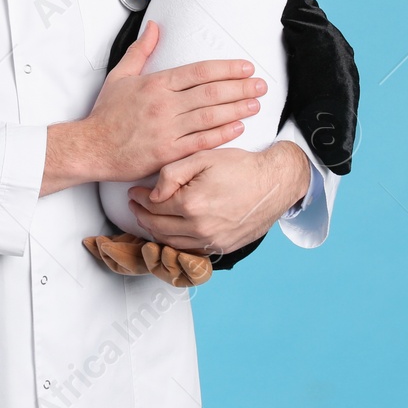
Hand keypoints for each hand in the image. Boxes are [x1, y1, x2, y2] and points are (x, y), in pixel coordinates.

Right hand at [41, 21, 265, 193]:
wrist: (91, 147)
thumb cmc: (106, 114)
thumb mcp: (120, 75)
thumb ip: (141, 50)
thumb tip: (153, 27)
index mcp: (155, 84)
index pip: (199, 72)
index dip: (226, 69)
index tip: (245, 67)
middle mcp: (164, 105)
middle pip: (210, 93)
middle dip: (240, 87)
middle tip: (261, 85)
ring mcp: (167, 130)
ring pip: (209, 117)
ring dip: (237, 109)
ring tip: (256, 103)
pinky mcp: (167, 153)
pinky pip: (200, 142)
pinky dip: (221, 134)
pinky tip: (238, 127)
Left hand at [125, 140, 309, 255]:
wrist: (274, 183)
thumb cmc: (241, 167)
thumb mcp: (203, 158)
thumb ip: (172, 174)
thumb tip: (152, 194)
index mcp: (192, 204)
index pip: (153, 206)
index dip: (139, 199)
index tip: (134, 193)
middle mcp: (200, 227)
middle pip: (157, 228)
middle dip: (141, 216)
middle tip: (136, 206)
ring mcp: (212, 241)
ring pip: (171, 243)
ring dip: (155, 232)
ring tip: (149, 218)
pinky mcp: (222, 247)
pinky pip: (191, 250)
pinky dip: (176, 242)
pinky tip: (172, 231)